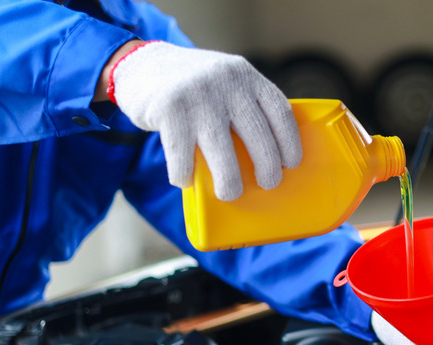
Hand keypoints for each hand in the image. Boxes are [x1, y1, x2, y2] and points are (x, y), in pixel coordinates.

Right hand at [108, 41, 301, 199]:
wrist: (141, 63)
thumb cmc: (193, 87)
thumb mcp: (225, 81)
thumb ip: (245, 104)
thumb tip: (268, 157)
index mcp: (246, 76)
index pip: (279, 111)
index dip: (290, 142)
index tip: (291, 163)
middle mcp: (226, 82)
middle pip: (257, 134)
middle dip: (267, 166)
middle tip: (268, 183)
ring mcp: (197, 95)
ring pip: (222, 151)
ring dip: (230, 181)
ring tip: (230, 193)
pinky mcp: (168, 109)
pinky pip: (182, 155)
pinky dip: (184, 174)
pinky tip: (185, 181)